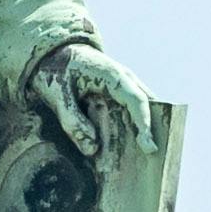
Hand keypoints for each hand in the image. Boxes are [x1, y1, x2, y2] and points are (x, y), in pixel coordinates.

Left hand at [30, 39, 152, 162]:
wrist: (52, 51)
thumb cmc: (54, 70)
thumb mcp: (56, 95)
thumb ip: (72, 122)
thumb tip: (92, 150)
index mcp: (111, 75)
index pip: (136, 100)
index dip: (144, 124)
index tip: (149, 148)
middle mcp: (124, 78)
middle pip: (147, 105)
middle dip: (154, 130)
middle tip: (158, 159)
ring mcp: (124, 85)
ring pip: (142, 109)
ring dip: (144, 130)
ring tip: (146, 160)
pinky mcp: (118, 94)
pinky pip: (131, 111)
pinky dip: (132, 127)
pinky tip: (127, 151)